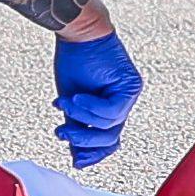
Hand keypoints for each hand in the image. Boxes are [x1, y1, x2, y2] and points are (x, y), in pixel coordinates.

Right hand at [52, 31, 143, 168]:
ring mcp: (129, 96)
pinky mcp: (132, 87)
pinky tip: (77, 97)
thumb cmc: (74, 62)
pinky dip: (92, 107)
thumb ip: (76, 128)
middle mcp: (122, 104)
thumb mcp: (71, 103)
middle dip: (84, 140)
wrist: (79, 33)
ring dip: (83, 118)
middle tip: (62, 133)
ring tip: (66, 104)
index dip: (93, 154)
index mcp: (108, 108)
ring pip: (110, 126)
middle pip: (110, 138)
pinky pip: (113, 111)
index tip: (76, 161)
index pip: (108, 141)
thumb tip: (77, 158)